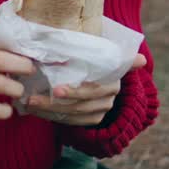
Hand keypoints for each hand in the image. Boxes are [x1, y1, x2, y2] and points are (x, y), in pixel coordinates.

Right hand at [0, 39, 34, 120]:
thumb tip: (26, 54)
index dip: (22, 52)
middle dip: (23, 66)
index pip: (3, 45)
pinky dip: (5, 111)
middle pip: (1, 61)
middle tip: (30, 72)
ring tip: (18, 91)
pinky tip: (6, 110)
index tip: (31, 58)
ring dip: (16, 89)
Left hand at [23, 53, 147, 125]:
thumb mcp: (94, 47)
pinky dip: (55, 117)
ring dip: (51, 110)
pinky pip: (74, 122)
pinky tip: (37, 110)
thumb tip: (138, 59)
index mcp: (114, 75)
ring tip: (30, 103)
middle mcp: (112, 93)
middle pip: (82, 103)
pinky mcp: (95, 117)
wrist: (96, 66)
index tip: (56, 90)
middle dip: (56, 102)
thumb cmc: (90, 52)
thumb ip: (101, 47)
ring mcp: (104, 107)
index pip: (93, 88)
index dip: (75, 91)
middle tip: (34, 98)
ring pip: (76, 114)